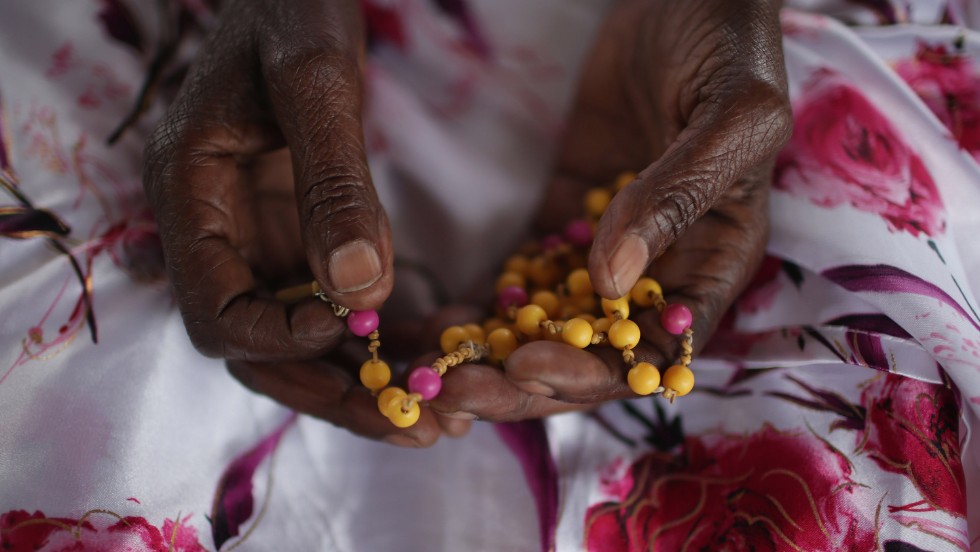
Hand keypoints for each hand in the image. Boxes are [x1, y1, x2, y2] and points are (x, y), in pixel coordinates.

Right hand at [143, 0, 450, 444]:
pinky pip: (338, 303)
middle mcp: (220, 233)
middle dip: (334, 391)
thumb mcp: (313, 82)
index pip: (216, 311)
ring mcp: (262, 239)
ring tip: (442, 410)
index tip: (349, 329)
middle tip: (413, 426)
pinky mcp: (303, 234)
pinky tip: (440, 349)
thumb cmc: (289, 10)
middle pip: (262, 348)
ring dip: (370, 377)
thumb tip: (358, 291)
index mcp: (189, 197)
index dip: (279, 338)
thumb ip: (332, 181)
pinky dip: (387, 333)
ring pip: (305, 338)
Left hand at [430, 0, 791, 419]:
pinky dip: (484, 305)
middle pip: (592, 353)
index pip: (657, 350)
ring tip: (433, 373)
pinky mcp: (565, 215)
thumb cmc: (731, 52)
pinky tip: (435, 325)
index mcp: (713, 262)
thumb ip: (676, 197)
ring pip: (550, 325)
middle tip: (456, 391)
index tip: (530, 371)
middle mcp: (660, 270)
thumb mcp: (729, 120)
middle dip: (526, 381)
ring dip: (495, 356)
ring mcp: (607, 245)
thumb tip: (610, 282)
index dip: (596, 374)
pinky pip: (522, 274)